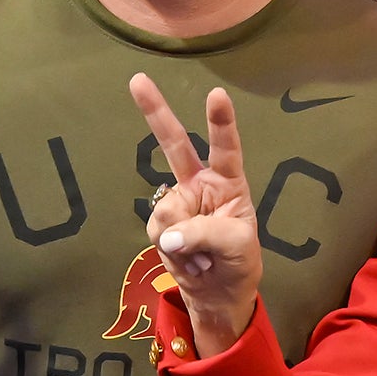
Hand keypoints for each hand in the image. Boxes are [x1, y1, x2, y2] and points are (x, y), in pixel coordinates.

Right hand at [129, 73, 261, 353]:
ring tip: (205, 258)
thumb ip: (207, 234)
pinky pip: (159, 233)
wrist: (218, 295)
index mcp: (228, 182)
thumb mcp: (238, 247)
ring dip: (185, 240)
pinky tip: (191, 263)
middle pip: (174, 144)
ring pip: (166, 210)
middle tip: (137, 80)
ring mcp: (177, 204)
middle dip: (155, 112)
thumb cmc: (239, 262)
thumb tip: (169, 236)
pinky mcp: (161, 227)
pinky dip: (176, 254)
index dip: (221, 122)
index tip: (216, 95)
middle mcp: (199, 184)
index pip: (225, 148)